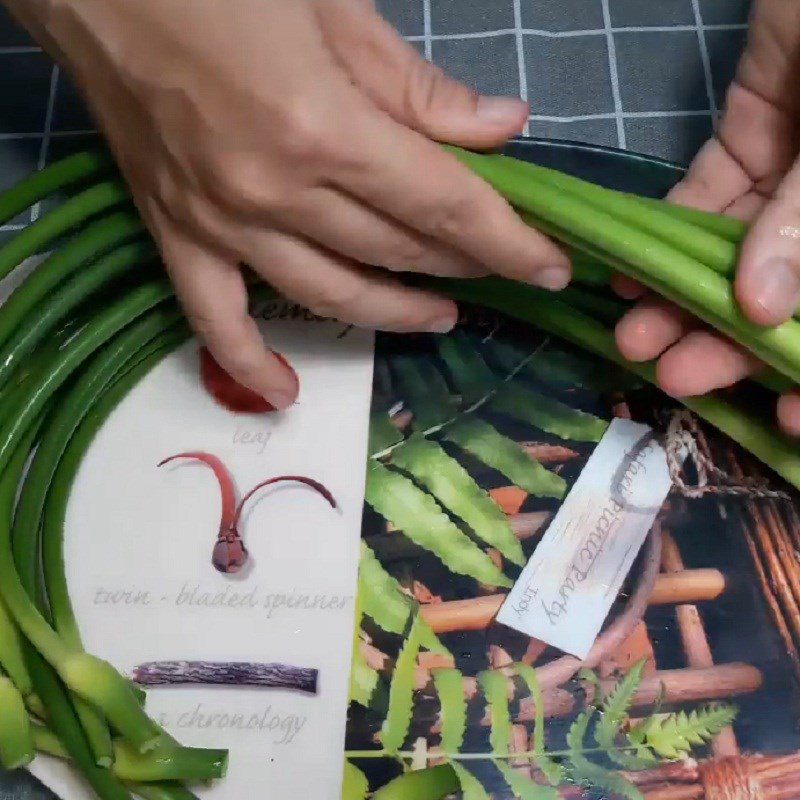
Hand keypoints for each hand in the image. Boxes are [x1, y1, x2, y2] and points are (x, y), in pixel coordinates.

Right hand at [11, 0, 567, 408]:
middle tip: (501, 269)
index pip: (443, 206)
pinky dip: (251, 363)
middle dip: (464, 266)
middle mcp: (275, 193)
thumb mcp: (333, 7)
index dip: (508, 241)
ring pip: (329, 295)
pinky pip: (216, 320)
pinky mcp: (176, 236)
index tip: (552, 267)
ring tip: (439, 316)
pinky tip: (287, 392)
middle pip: (395, 251)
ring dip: (395, 313)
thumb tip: (502, 126)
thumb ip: (419, 84)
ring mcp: (222, 224)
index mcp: (323, 127)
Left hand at [614, 0, 799, 434]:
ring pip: (739, 259)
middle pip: (788, 298)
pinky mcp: (753, 141)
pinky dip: (666, 237)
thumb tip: (762, 311)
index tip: (789, 422)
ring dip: (684, 300)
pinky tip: (626, 275)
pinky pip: (706, 201)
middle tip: (671, 377)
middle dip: (728, 344)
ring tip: (632, 340)